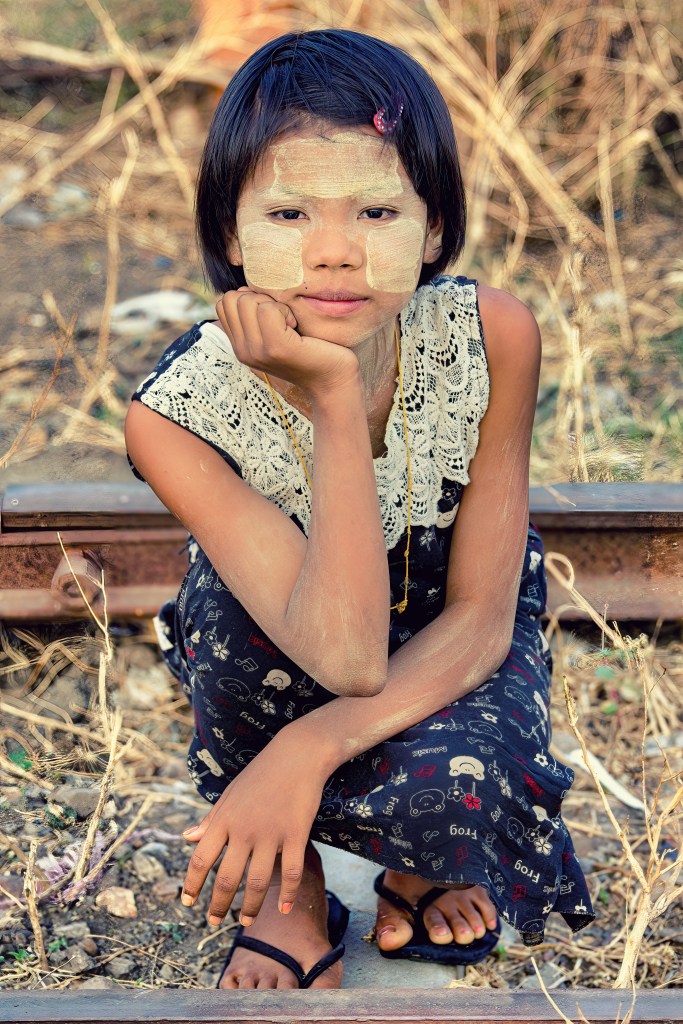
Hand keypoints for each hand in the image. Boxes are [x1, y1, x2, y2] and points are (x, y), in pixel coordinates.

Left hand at [180, 730, 328, 925]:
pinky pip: (291, 872)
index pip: (200, 859)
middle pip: (226, 878)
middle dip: (217, 905)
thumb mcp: (230, 794)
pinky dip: (287, 893)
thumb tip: (186, 838)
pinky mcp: (296, 834)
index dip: (191, 885)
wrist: (298, 753)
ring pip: (256, 881)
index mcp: (224, 819)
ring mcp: (271, 833)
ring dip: (249, 907)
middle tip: (214, 921)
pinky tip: (283, 908)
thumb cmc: (261, 774)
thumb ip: (210, 819)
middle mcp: (244, 829)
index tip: (187, 903)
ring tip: (245, 921)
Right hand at [216, 287, 358, 396]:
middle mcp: (243, 351)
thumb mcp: (274, 333)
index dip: (248, 299)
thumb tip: (246, 289)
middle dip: (259, 299)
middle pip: (232, 298)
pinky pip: (267, 310)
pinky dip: (285, 311)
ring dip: (273, 304)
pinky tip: (296, 327)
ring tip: (290, 324)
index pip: (223, 303)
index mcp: (240, 346)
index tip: (272, 316)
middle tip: (282, 319)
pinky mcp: (276, 347)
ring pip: (247, 301)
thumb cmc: (310, 351)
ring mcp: (257, 351)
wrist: (332, 381)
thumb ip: (256, 317)